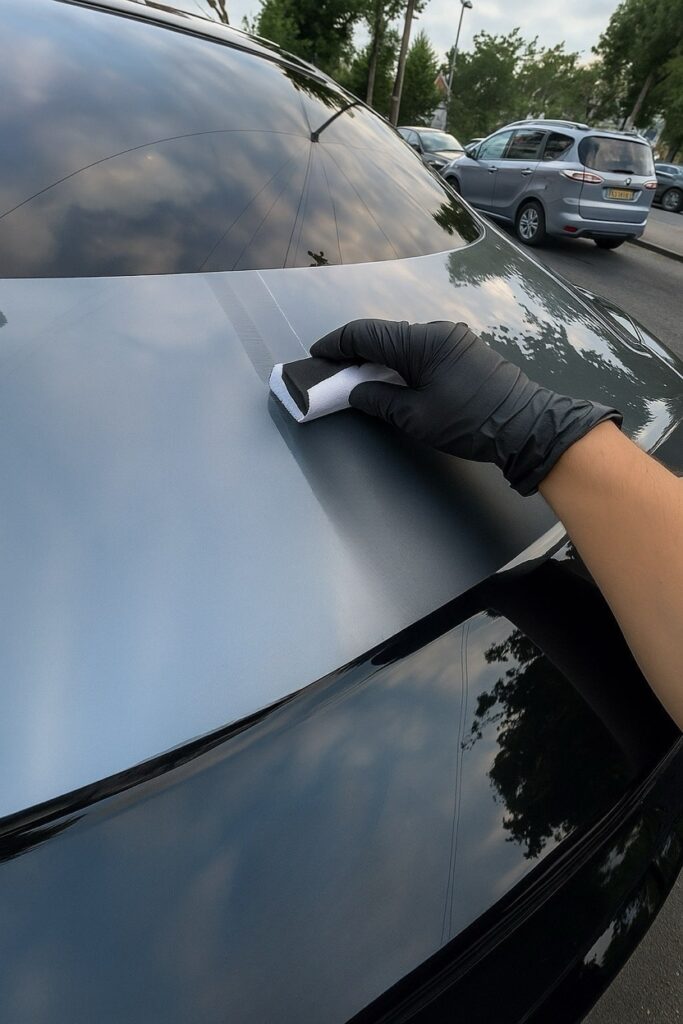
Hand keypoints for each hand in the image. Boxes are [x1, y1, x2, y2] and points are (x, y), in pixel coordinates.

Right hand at [311, 319, 621, 494]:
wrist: (526, 426)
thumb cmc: (469, 421)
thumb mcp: (416, 417)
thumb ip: (379, 400)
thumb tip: (357, 392)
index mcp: (421, 341)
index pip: (365, 334)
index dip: (336, 344)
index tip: (316, 355)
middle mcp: (436, 332)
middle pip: (384, 336)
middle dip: (355, 352)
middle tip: (333, 372)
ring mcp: (454, 340)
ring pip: (403, 343)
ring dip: (379, 358)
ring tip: (358, 379)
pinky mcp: (465, 352)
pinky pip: (422, 350)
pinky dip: (401, 362)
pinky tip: (392, 379)